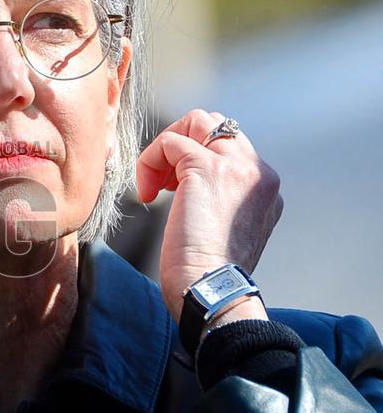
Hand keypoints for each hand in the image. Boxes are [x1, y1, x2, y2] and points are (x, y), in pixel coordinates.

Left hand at [137, 110, 282, 321]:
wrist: (213, 290)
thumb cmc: (209, 274)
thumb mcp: (225, 230)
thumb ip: (220, 200)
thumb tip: (189, 187)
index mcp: (265, 187)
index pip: (229, 146)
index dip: (194, 158)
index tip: (175, 191)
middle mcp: (259, 172)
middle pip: (216, 126)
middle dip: (180, 144)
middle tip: (162, 183)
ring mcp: (237, 168)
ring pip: (197, 122)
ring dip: (166, 147)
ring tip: (155, 185)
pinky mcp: (207, 170)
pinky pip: (171, 142)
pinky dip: (150, 161)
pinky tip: (147, 195)